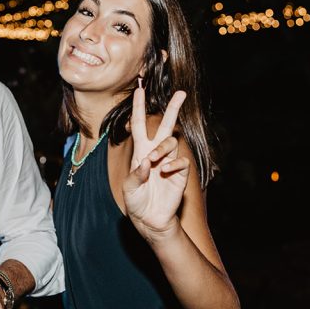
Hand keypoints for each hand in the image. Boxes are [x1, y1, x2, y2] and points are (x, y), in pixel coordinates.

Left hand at [123, 85, 189, 237]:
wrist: (150, 218)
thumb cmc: (136, 201)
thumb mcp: (129, 188)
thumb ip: (135, 175)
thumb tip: (147, 163)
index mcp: (140, 151)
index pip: (139, 125)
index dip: (139, 108)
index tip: (140, 90)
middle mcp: (156, 153)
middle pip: (165, 125)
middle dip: (173, 109)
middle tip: (181, 93)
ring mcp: (169, 161)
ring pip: (171, 142)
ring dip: (162, 148)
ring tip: (155, 161)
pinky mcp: (180, 173)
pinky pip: (180, 161)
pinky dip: (172, 164)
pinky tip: (165, 172)